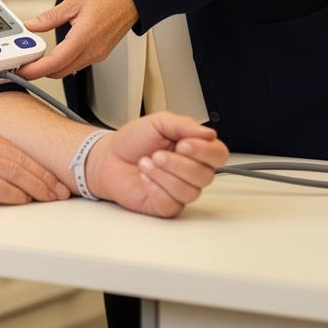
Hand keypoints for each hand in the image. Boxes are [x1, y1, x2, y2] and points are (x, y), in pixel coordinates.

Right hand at [0, 120, 70, 204]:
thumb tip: (2, 170)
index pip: (14, 148)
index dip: (36, 163)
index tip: (51, 175)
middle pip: (19, 159)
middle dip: (43, 176)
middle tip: (60, 189)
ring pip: (13, 172)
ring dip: (35, 186)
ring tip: (49, 197)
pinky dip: (13, 194)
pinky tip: (23, 200)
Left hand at [18, 0, 137, 79]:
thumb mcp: (73, 1)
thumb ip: (50, 17)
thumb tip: (31, 26)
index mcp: (84, 37)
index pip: (56, 62)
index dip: (36, 70)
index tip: (22, 70)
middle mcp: (92, 50)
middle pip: (59, 71)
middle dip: (39, 72)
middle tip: (23, 64)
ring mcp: (97, 54)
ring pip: (68, 70)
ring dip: (51, 68)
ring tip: (35, 58)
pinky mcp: (99, 54)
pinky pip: (77, 64)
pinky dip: (63, 63)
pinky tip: (54, 55)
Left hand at [86, 112, 227, 217]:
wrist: (109, 157)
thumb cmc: (133, 140)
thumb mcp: (157, 122)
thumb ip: (183, 125)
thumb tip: (209, 133)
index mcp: (194, 149)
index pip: (218, 154)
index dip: (205, 151)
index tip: (183, 144)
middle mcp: (191, 172)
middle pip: (205, 176)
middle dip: (178, 164)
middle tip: (157, 154)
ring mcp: (179, 190)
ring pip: (189, 191)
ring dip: (163, 175)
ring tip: (145, 163)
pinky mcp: (166, 205)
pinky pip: (171, 203)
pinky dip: (154, 187)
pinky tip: (144, 177)